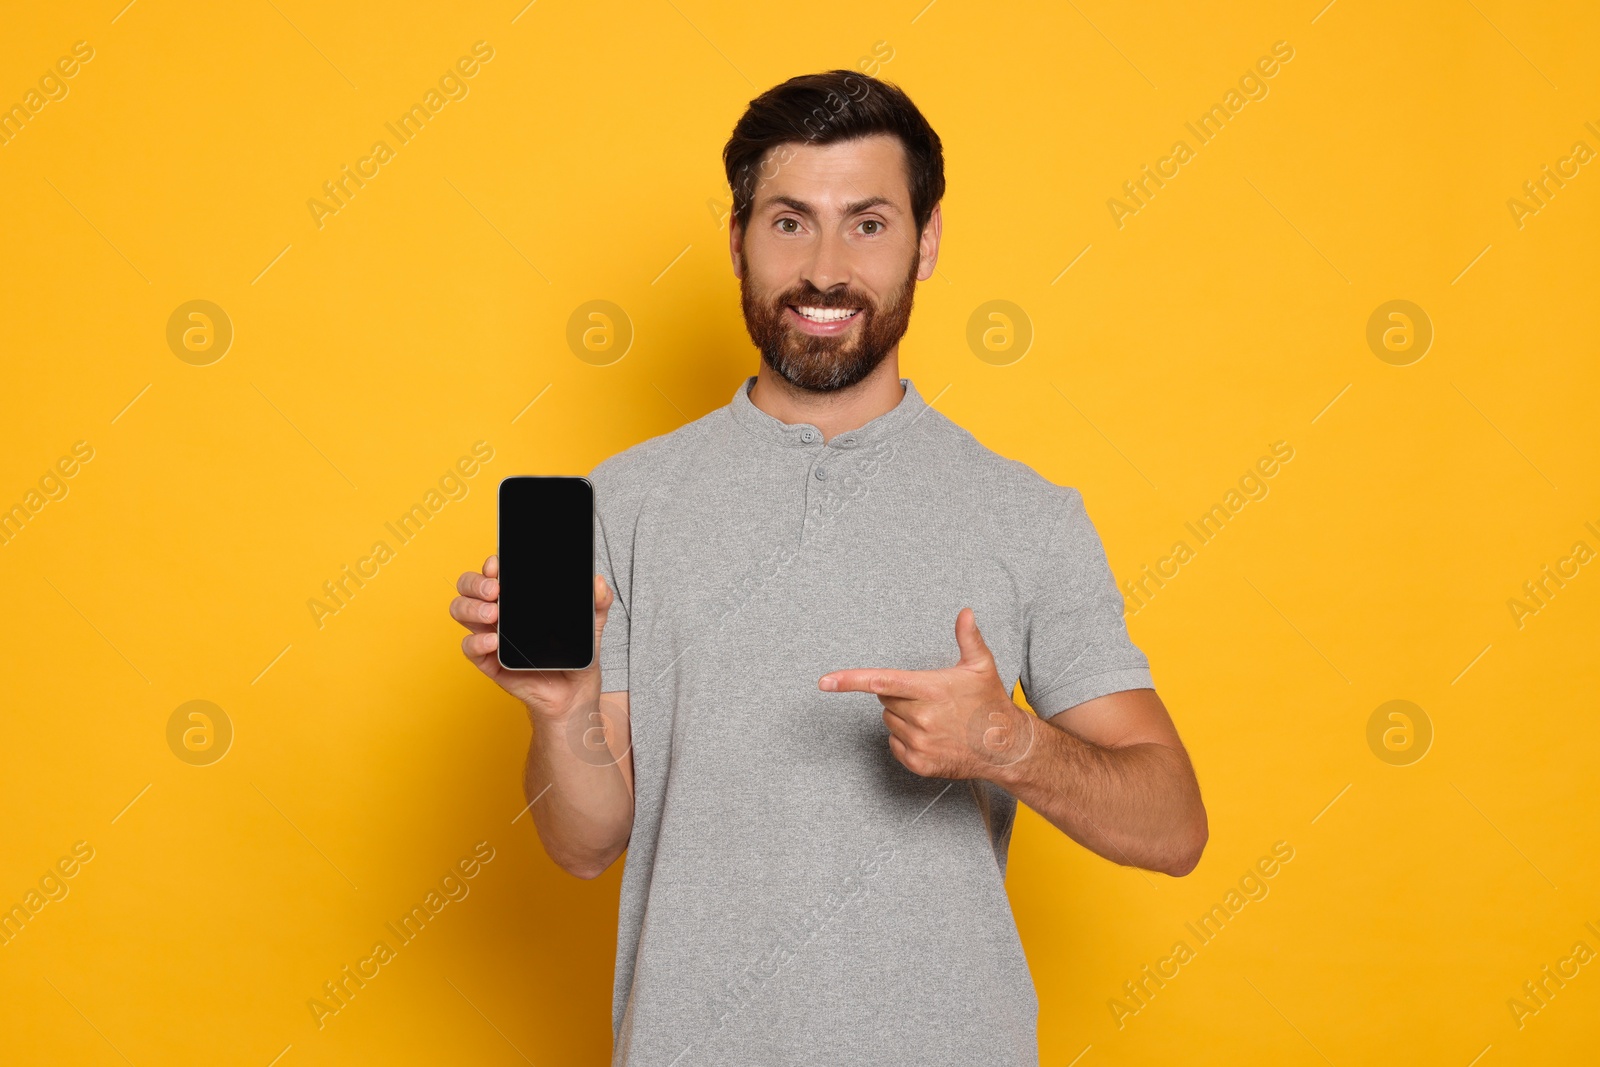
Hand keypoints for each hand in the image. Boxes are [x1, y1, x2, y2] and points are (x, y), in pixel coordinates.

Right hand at [451, 554, 611, 721]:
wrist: (573, 692)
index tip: (497, 565)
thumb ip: (598, 602)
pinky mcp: (489, 661)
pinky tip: (493, 641)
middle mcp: (499, 612)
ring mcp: (491, 635)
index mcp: (518, 597)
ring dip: (471, 608)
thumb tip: (598, 582)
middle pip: (469, 587)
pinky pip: (469, 647)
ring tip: (493, 614)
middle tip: (494, 590)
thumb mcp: (592, 624)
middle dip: (475, 583)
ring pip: (461, 611)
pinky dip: (476, 642)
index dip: (489, 565)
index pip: (493, 572)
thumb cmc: (575, 654)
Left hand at [818, 608, 1035, 779]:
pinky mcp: (919, 763)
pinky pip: (894, 744)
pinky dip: (906, 739)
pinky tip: (930, 736)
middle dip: (899, 695)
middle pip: (885, 699)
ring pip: (889, 721)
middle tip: (927, 697)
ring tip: (933, 717)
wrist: (1005, 747)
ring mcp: (920, 742)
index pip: (881, 681)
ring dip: (903, 717)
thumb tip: (965, 611)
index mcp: (931, 689)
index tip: (824, 682)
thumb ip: (968, 638)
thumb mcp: (981, 666)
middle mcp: (922, 717)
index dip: (848, 680)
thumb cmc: (989, 702)